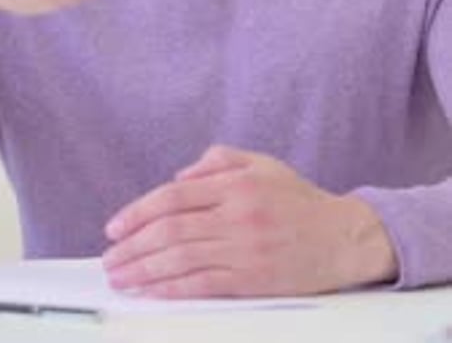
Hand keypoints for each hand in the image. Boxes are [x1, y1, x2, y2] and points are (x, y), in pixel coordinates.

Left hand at [103, 145, 396, 297]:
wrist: (342, 238)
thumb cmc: (298, 200)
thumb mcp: (261, 164)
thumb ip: (216, 162)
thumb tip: (177, 177)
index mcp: (236, 184)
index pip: (174, 196)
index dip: (138, 212)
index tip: (114, 227)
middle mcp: (236, 215)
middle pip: (170, 230)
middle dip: (133, 246)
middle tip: (109, 258)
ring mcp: (244, 249)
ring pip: (180, 260)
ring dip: (143, 271)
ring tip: (120, 277)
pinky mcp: (252, 279)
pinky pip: (202, 285)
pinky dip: (170, 289)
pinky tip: (150, 291)